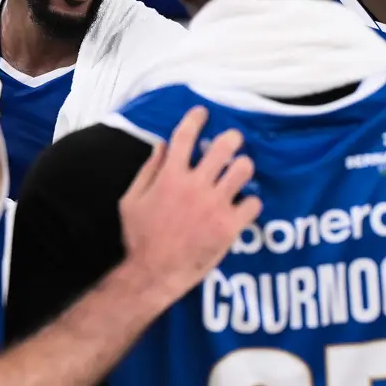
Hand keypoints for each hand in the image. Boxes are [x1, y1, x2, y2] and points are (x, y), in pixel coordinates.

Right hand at [115, 107, 259, 301]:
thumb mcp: (131, 200)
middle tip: (232, 141)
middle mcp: (195, 186)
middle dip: (231, 138)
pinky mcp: (229, 226)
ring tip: (239, 172)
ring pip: (244, 169)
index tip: (202, 113)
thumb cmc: (139, 237)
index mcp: (169, 177)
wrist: (154, 273)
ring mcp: (215, 205)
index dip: (195, 119)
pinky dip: (249, 202)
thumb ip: (148, 171)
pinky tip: (242, 207)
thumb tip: (161, 145)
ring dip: (243, 167)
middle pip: (224, 146)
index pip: (185, 137)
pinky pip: (254, 203)